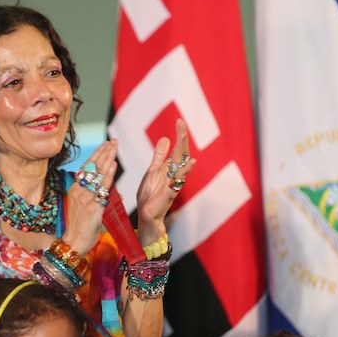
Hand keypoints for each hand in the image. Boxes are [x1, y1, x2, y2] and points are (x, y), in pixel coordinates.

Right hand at [62, 140, 117, 255]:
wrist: (74, 242)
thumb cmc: (81, 227)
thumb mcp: (87, 208)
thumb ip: (97, 197)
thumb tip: (111, 191)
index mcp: (75, 189)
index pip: (86, 167)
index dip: (97, 154)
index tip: (106, 144)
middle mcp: (78, 191)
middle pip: (92, 167)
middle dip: (104, 152)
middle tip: (113, 141)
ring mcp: (84, 198)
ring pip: (97, 174)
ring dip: (107, 159)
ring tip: (115, 147)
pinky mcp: (91, 207)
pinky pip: (101, 188)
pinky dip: (108, 176)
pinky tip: (113, 166)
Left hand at [135, 118, 195, 243]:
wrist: (146, 215)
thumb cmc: (151, 194)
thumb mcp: (153, 171)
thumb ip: (159, 156)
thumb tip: (166, 138)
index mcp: (168, 168)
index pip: (176, 149)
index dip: (179, 136)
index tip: (180, 121)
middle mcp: (173, 174)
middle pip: (180, 154)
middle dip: (181, 138)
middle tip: (182, 123)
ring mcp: (172, 184)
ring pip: (180, 166)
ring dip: (182, 152)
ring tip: (183, 138)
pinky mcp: (168, 194)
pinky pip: (177, 182)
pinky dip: (183, 173)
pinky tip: (191, 163)